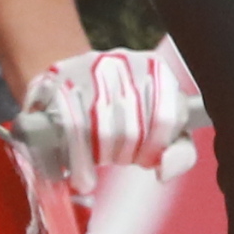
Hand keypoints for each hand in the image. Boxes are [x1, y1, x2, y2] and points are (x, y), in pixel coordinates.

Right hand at [16, 44, 206, 193]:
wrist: (72, 85)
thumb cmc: (123, 114)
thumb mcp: (161, 130)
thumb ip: (180, 152)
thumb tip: (164, 170)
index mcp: (156, 69)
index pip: (167, 117)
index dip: (154, 149)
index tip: (145, 159)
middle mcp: (121, 63)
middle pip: (131, 130)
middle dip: (122, 155)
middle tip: (114, 158)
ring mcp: (84, 69)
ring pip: (98, 132)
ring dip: (95, 160)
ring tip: (90, 171)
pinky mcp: (53, 82)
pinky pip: (67, 130)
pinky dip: (73, 159)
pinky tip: (73, 169)